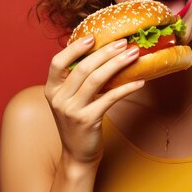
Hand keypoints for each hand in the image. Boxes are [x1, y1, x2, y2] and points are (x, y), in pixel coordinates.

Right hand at [45, 36, 143, 165]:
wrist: (77, 154)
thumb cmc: (78, 121)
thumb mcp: (71, 99)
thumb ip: (78, 80)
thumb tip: (102, 53)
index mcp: (52, 89)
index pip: (57, 62)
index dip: (74, 48)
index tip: (92, 37)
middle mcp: (58, 98)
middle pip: (82, 67)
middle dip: (105, 52)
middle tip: (124, 43)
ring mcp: (71, 110)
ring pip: (96, 79)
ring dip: (117, 64)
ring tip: (133, 55)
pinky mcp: (87, 120)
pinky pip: (110, 98)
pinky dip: (126, 88)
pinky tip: (139, 82)